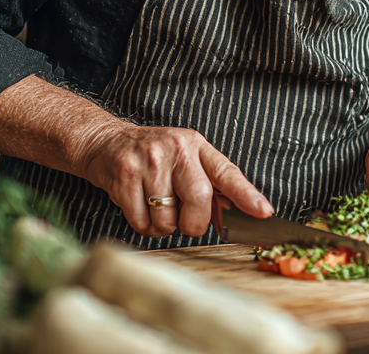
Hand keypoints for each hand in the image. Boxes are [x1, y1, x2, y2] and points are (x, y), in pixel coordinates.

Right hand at [76, 122, 272, 237]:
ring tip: (155, 206)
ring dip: (163, 226)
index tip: (264, 212)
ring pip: (167, 217)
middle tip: (185, 220)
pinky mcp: (124, 176)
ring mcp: (149, 161)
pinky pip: (141, 222)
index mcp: (196, 146)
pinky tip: (138, 207)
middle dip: (193, 222)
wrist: (105, 142)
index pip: (227, 173)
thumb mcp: (185, 159)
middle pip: (200, 199)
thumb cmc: (152, 156)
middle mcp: (176, 149)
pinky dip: (143, 225)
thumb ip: (209, 184)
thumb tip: (232, 217)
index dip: (247, 195)